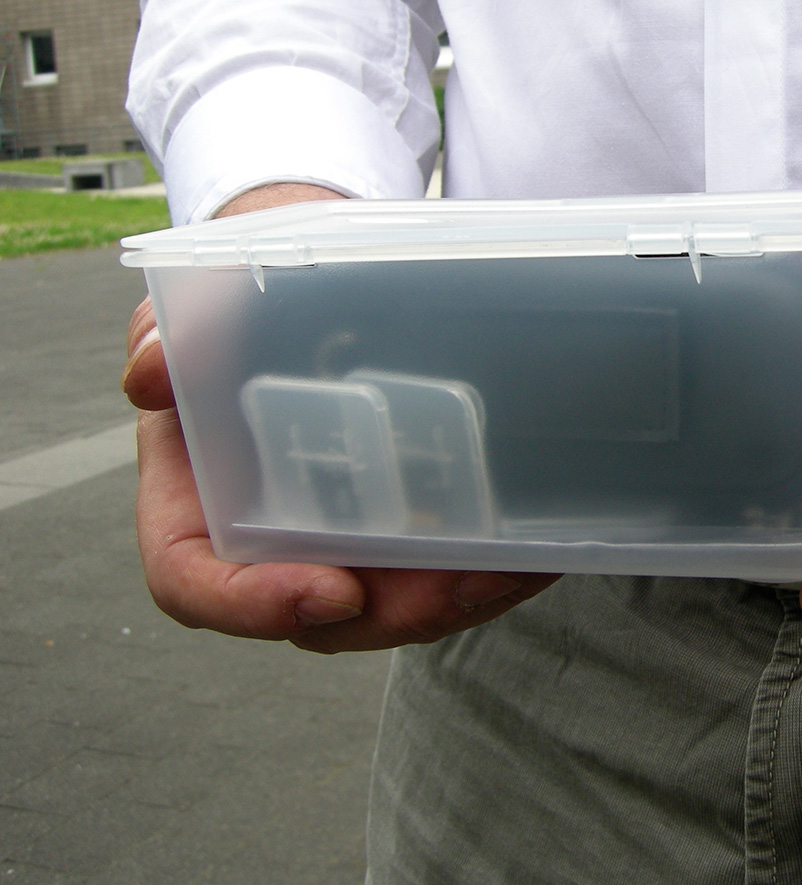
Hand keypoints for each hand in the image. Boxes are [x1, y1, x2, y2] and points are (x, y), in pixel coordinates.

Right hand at [124, 183, 558, 652]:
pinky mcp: (407, 523)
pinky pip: (448, 566)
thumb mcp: (194, 308)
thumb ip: (169, 335)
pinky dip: (495, 563)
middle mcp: (270, 538)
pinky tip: (544, 541)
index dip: (255, 606)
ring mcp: (344, 538)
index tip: (328, 591)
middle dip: (399, 609)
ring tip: (521, 563)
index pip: (198, 584)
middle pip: (324, 614)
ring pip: (401, 600)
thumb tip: (155, 371)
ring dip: (463, 595)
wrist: (310, 290)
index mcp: (195, 502)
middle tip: (463, 583)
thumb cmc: (238, 308)